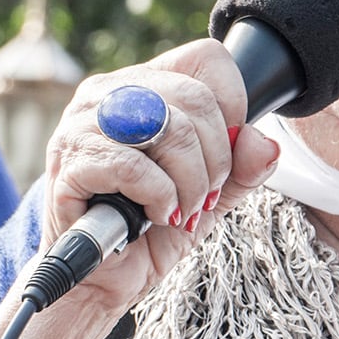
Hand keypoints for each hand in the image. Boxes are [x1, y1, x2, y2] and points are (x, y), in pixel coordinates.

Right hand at [40, 40, 280, 316]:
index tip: (223, 154)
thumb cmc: (148, 230)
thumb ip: (241, 168)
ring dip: (191, 182)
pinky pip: (136, 167)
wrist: (100, 279)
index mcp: (143, 85)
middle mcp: (109, 92)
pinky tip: (154, 216)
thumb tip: (265, 145)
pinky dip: (159, 198)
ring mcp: (84, 123)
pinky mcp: (72, 162)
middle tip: (202, 197)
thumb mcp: (210, 196)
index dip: (232, 106)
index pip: (205, 59)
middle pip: (196, 97)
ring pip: (170, 128)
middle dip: (216, 159)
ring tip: (180, 210)